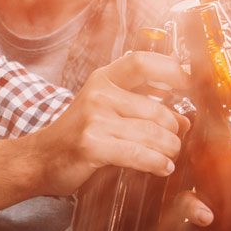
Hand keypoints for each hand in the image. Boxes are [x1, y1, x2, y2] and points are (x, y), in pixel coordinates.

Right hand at [28, 51, 186, 197]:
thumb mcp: (105, 111)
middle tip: (176, 143)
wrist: (38, 160)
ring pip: (152, 133)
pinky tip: (162, 167)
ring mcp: (94, 118)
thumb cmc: (76, 137)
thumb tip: (183, 120)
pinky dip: (157, 163)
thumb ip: (140, 110)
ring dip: (169, 149)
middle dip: (174, 131)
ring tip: (170, 157)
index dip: (172, 70)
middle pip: (157, 109)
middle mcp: (98, 94)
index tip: (191, 83)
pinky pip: (139, 154)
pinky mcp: (92, 144)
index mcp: (103, 79)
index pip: (142, 62)